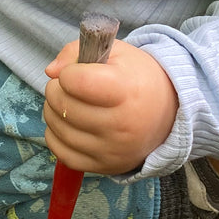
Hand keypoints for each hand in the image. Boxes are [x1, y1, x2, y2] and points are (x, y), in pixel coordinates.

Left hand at [42, 39, 177, 174]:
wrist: (168, 113)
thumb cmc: (137, 77)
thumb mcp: (115, 52)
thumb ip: (76, 51)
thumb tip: (50, 71)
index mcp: (126, 90)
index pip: (76, 81)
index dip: (68, 73)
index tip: (76, 72)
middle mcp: (121, 125)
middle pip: (63, 105)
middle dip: (56, 89)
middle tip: (67, 86)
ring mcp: (112, 150)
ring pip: (58, 128)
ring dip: (53, 110)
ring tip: (68, 102)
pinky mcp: (104, 167)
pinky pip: (61, 152)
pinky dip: (56, 136)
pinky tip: (68, 124)